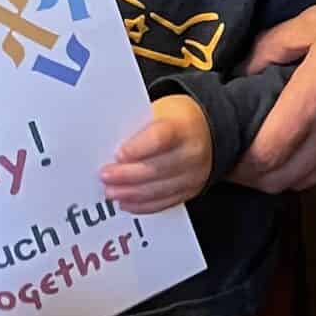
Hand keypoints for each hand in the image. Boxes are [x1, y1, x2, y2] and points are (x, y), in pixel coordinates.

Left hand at [100, 94, 212, 213]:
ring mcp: (193, 175)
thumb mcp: (161, 110)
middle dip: (127, 175)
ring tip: (111, 192)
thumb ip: (139, 125)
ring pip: (159, 189)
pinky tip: (127, 202)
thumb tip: (107, 142)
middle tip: (105, 176)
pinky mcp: (190, 191)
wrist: (210, 131)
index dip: (139, 148)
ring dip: (132, 193)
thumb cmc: (178, 119)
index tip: (119, 154)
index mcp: (183, 127)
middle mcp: (191, 153)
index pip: (160, 138)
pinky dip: (144, 205)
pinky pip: (165, 202)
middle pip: (157, 168)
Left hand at [237, 0, 315, 192]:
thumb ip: (274, 45)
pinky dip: (314, 165)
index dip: (239, 164)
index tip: (222, 154)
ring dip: (284, 175)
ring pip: (310, 179)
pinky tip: (309, 142)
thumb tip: (244, 70)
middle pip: (283, 179)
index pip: (266, 155)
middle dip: (255, 176)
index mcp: (315, 101)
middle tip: (238, 158)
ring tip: (269, 154)